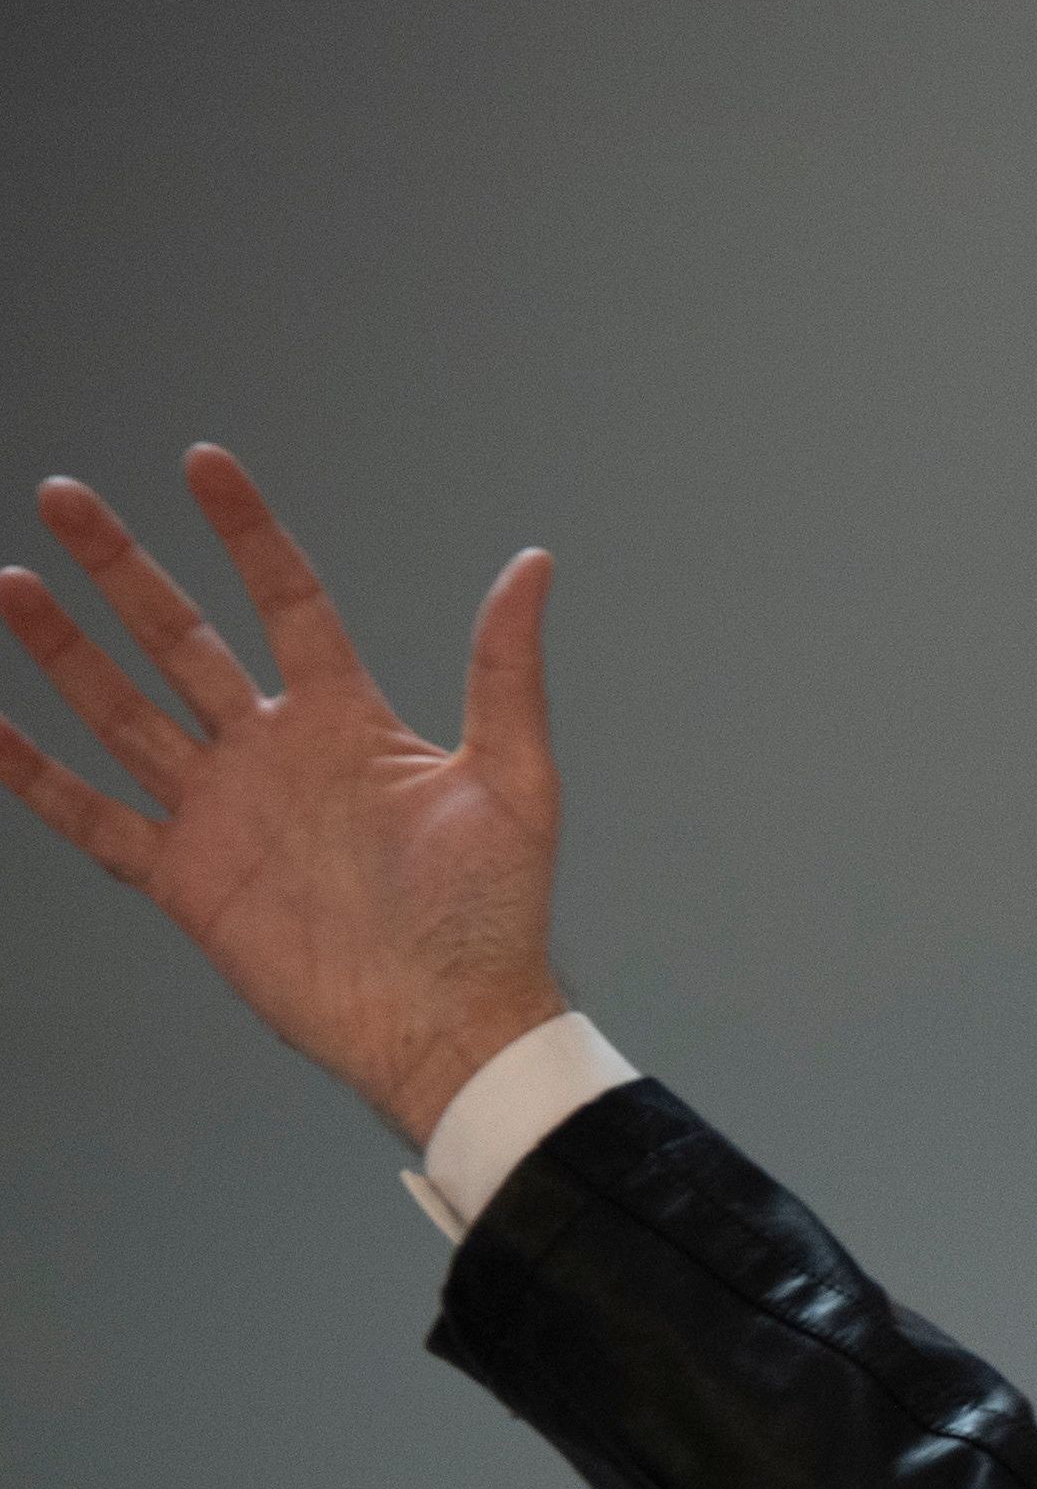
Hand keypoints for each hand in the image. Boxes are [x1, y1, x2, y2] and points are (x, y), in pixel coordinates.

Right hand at [0, 448, 567, 1145]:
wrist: (452, 1025)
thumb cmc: (495, 915)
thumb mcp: (514, 780)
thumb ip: (506, 670)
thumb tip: (532, 563)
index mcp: (350, 723)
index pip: (286, 602)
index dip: (245, 533)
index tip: (203, 462)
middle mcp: (274, 755)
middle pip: (180, 639)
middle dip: (122, 568)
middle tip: (63, 496)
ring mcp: (223, 813)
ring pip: (123, 711)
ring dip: (65, 649)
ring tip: (11, 581)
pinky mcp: (186, 877)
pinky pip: (93, 817)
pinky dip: (36, 776)